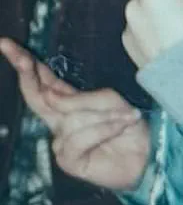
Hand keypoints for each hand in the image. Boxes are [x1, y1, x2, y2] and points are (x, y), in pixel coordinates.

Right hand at [0, 39, 148, 189]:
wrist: (147, 154)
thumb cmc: (129, 126)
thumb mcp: (110, 100)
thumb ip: (81, 98)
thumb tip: (50, 98)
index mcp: (68, 101)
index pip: (43, 79)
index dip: (25, 63)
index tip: (5, 44)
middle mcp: (59, 120)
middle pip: (36, 94)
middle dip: (25, 71)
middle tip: (10, 50)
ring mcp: (61, 141)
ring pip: (71, 117)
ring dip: (104, 116)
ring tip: (125, 118)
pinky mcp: (68, 160)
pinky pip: (79, 136)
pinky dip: (103, 129)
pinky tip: (119, 128)